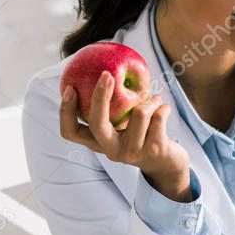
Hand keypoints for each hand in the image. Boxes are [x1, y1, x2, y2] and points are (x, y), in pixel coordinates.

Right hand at [59, 71, 191, 201]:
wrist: (169, 164)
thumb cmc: (142, 136)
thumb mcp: (123, 126)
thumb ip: (111, 108)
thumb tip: (101, 71)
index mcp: (99, 143)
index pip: (70, 132)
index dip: (66, 111)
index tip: (70, 87)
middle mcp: (112, 151)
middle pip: (96, 123)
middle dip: (100, 96)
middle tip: (107, 75)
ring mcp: (133, 152)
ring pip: (139, 113)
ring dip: (150, 100)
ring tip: (155, 99)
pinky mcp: (154, 150)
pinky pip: (158, 117)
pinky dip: (163, 108)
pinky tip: (164, 109)